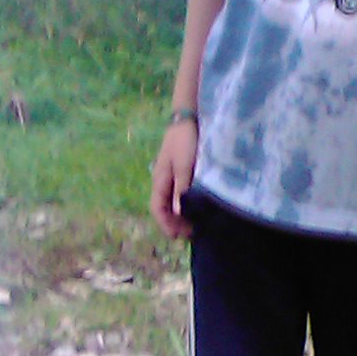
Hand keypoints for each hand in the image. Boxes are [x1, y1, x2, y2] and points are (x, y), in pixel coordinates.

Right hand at [150, 118, 198, 237]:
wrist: (188, 118)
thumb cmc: (184, 141)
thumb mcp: (183, 166)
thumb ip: (181, 189)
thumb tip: (178, 212)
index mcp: (159, 180)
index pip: (157, 208)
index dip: (165, 224)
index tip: (177, 237)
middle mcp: (163, 181)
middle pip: (164, 208)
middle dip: (175, 223)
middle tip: (191, 234)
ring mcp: (172, 176)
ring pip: (172, 201)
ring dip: (181, 215)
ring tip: (196, 224)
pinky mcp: (182, 171)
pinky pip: (180, 193)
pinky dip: (187, 204)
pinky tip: (198, 207)